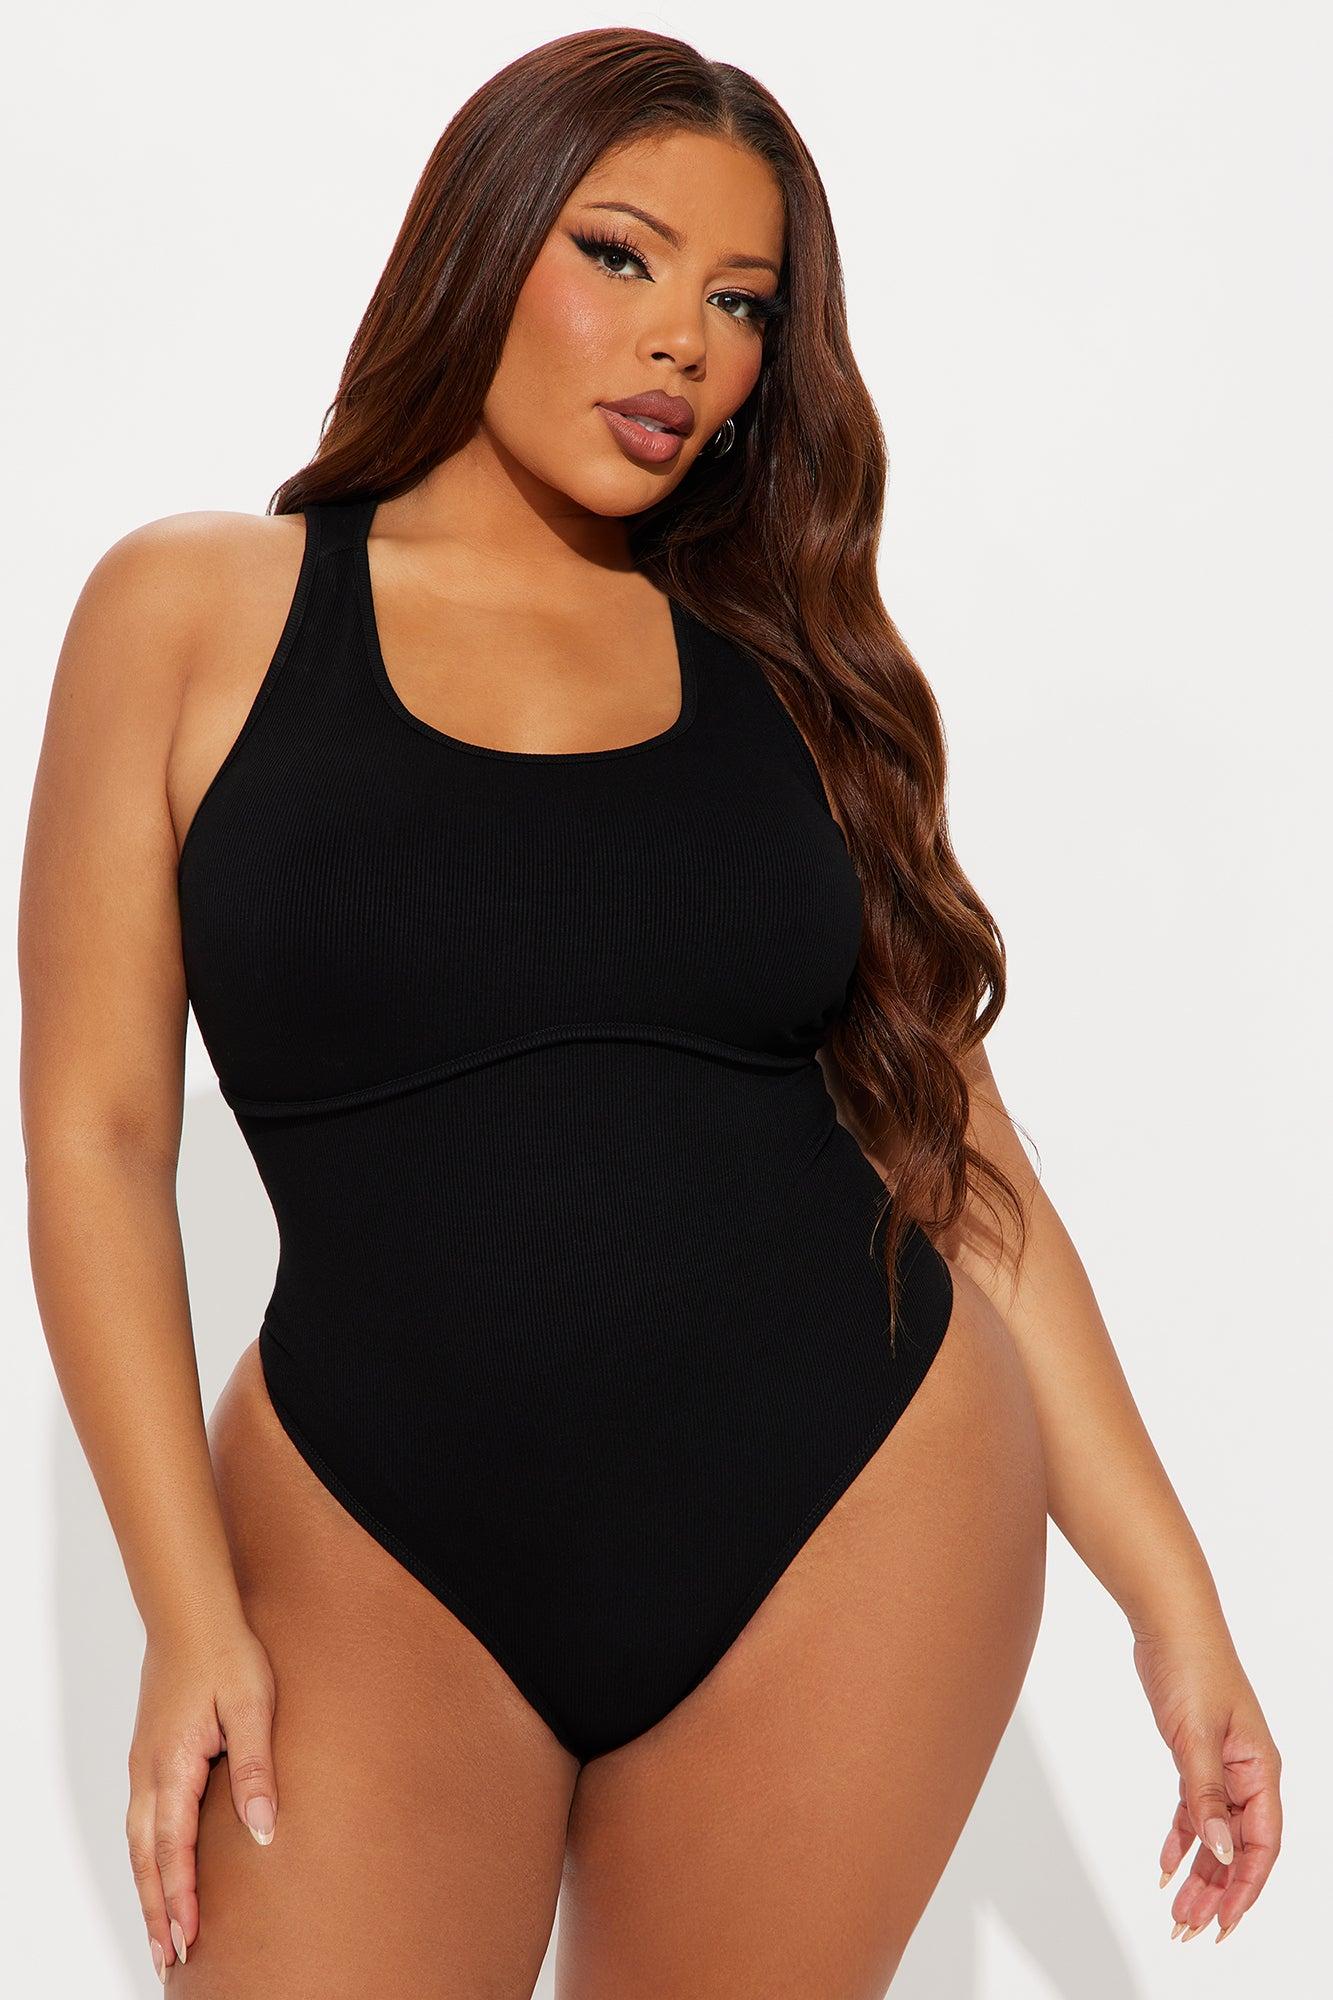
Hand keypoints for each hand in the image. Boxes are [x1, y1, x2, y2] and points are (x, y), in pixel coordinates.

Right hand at [125, 1617, 277, 1982]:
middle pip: (146, 1860)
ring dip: (148, 1891)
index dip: (180, 1898)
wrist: (190, 1614)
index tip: (188, 1940)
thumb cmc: (226, 1654)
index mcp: (174, 1767)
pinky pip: (140, 1823)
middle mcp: (149, 1774)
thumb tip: (264, 1827)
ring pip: (137, 1845)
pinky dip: (144, 1860)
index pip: (174, 1849)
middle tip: (168, 1959)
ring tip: (160, 1934)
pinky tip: (155, 1874)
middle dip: (157, 1911)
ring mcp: (144, 1766)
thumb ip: (256, 1768)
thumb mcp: (253, 1706)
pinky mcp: (149, 1757)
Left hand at [1132, 1622, 1281, 1943]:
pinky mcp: (1195, 1756)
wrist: (1168, 1622)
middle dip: (1217, 1893)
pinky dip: (1181, 1839)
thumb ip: (1206, 1796)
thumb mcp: (1196, 1736)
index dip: (1246, 1889)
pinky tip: (1165, 1867)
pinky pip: (1193, 1810)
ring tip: (1176, 1914)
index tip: (1223, 1925)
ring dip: (1197, 1873)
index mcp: (1261, 1771)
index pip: (1263, 1845)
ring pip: (1215, 1834)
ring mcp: (1223, 1766)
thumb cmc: (1193, 1667)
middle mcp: (1248, 1774)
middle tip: (1189, 1932)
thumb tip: (1223, 1853)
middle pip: (1239, 1849)